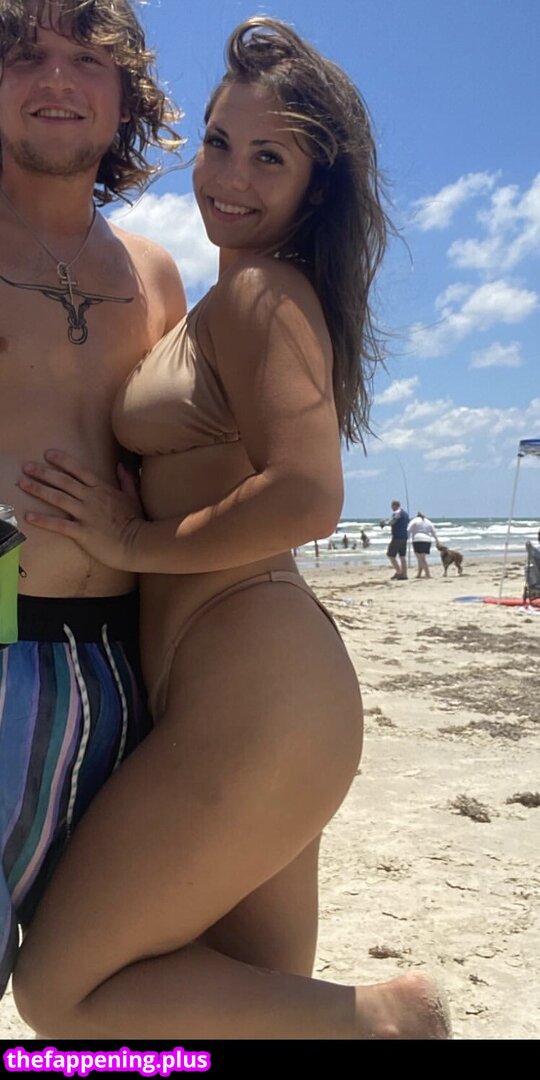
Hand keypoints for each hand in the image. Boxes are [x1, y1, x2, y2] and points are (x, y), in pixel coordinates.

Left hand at [19, 450, 144, 570]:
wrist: (138, 543)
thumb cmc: (137, 522)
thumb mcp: (133, 496)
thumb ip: (126, 480)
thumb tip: (120, 466)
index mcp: (102, 490)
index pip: (79, 471)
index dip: (62, 461)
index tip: (47, 454)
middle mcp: (91, 499)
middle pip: (63, 481)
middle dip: (43, 473)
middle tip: (26, 467)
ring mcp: (86, 515)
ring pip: (58, 498)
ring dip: (38, 490)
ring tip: (22, 483)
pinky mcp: (82, 532)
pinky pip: (59, 525)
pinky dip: (43, 520)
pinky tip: (29, 516)